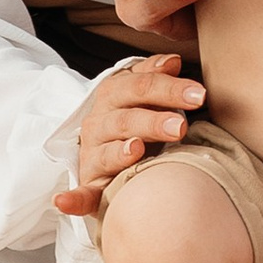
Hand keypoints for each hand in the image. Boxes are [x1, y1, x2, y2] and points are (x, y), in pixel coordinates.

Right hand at [54, 52, 204, 214]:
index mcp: (114, 94)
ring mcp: (93, 153)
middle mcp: (100, 122)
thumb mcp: (144, 94)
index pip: (141, 86)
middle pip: (126, 118)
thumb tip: (174, 61)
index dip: (170, 89)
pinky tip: (63, 200)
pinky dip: (72, 198)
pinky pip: (81, 193)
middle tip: (180, 126)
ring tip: (137, 149)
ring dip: (121, 152)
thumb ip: (156, 76)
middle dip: (153, 121)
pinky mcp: (90, 184)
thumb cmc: (137, 120)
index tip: (198, 96)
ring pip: (107, 152)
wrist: (112, 155)